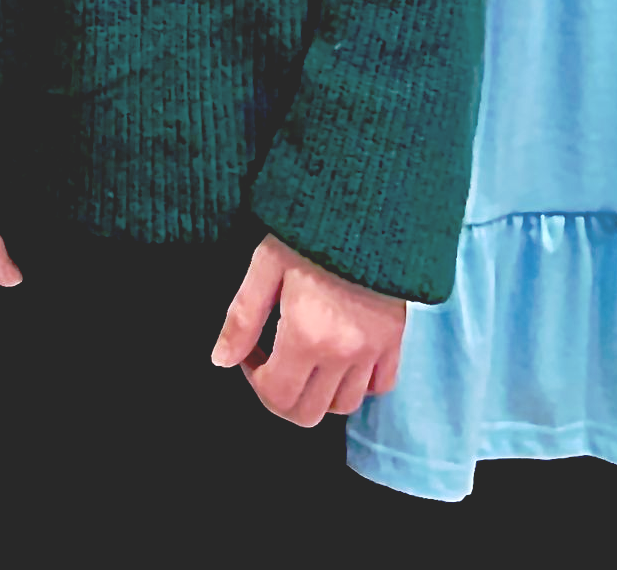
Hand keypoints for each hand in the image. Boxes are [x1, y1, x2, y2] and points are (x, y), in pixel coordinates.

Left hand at [211, 235, 406, 425]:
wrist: (365, 202)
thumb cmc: (308, 229)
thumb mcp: (265, 265)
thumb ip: (242, 317)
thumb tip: (220, 360)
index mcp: (307, 335)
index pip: (276, 396)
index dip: (254, 380)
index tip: (250, 350)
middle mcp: (344, 354)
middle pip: (309, 414)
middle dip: (282, 395)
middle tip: (272, 357)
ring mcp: (374, 351)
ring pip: (344, 405)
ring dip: (318, 392)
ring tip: (304, 354)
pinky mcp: (396, 339)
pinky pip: (380, 385)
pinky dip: (359, 383)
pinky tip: (340, 355)